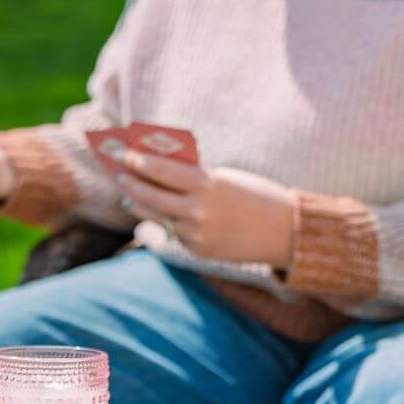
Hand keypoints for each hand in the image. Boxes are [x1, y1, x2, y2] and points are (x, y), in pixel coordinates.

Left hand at [115, 151, 295, 267]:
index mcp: (207, 185)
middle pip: (151, 197)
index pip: (163, 171)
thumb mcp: (225, 179)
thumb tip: (160, 174)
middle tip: (119, 174)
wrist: (284, 231)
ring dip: (139, 205)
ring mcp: (195, 234)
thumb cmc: (254, 196)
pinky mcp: (197, 250)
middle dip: (132, 184)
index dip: (140, 162)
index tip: (125, 153)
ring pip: (157, 217)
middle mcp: (197, 211)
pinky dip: (163, 221)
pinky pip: (173, 233)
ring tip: (127, 196)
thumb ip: (194, 178)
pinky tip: (152, 214)